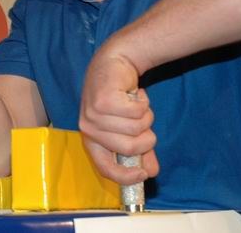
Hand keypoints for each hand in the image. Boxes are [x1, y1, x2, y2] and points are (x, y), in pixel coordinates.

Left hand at [78, 42, 158, 184]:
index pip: (105, 167)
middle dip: (147, 137)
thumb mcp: (127, 126)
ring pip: (136, 129)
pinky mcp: (104, 100)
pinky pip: (137, 112)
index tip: (144, 174)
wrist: (114, 63)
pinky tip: (134, 93)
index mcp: (91, 139)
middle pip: (129, 148)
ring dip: (146, 116)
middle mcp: (88, 129)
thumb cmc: (120, 98)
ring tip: (136, 104)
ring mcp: (93, 114)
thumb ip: (139, 150)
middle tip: (144, 120)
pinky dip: (143, 102)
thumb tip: (151, 172)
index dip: (126, 176)